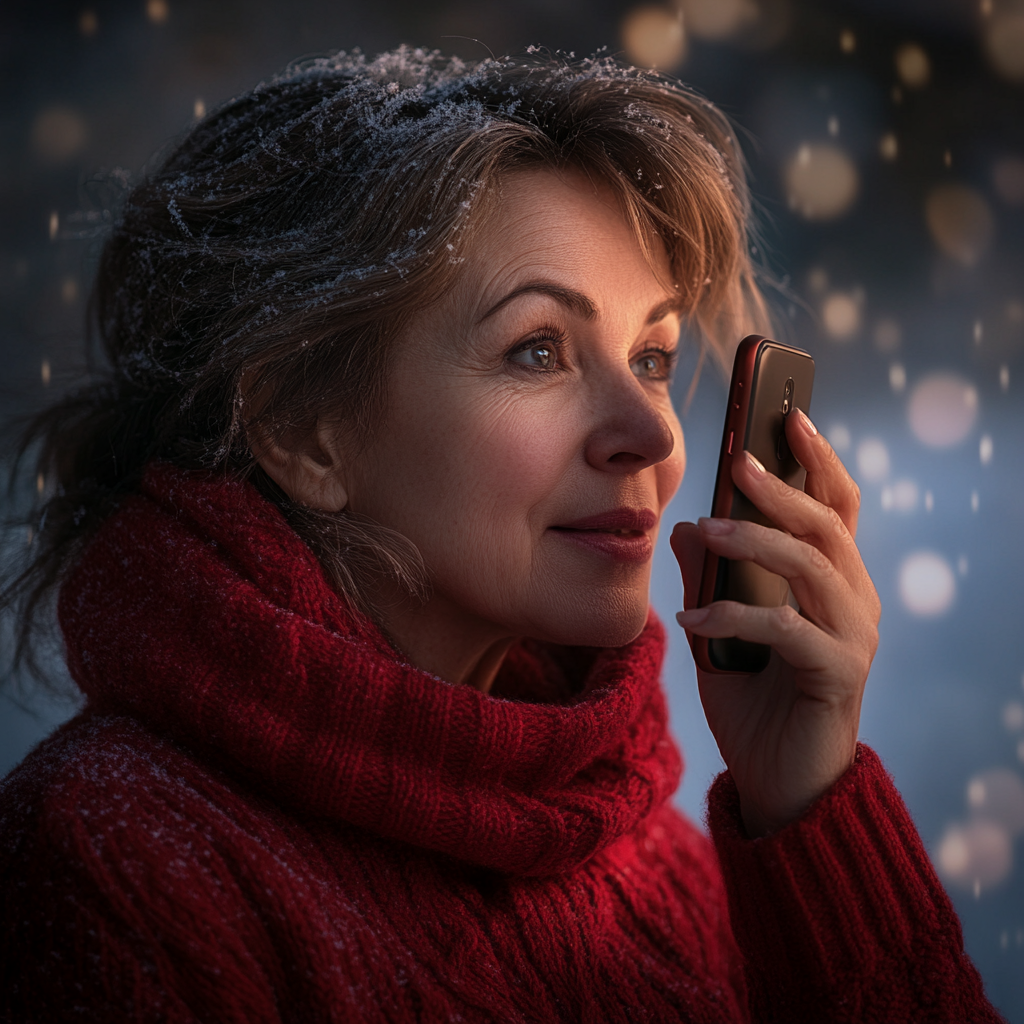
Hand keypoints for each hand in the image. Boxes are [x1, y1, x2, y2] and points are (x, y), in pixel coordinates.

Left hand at [670, 409, 879, 837]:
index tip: (787, 416)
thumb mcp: (719, 631)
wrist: (778, 783)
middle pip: (827, 524)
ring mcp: (854, 637)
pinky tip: (692, 617)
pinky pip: (788, 630)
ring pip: (814, 565)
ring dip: (758, 541)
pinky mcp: (839, 673)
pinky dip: (736, 616)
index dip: (816, 459)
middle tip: (737, 461)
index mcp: (830, 582)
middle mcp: (853, 600)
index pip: (834, 506)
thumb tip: (684, 526)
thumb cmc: (754, 703)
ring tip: (708, 531)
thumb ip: (709, 579)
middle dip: (782, 486)